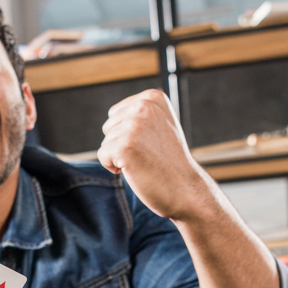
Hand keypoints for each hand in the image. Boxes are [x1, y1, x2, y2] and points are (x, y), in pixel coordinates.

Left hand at [98, 90, 217, 223]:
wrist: (185, 189)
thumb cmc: (170, 163)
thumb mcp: (160, 126)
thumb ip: (140, 115)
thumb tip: (112, 114)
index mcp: (152, 98)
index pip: (116, 114)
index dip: (128, 135)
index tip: (152, 143)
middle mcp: (144, 106)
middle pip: (108, 127)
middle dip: (122, 145)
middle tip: (149, 155)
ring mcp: (134, 126)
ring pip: (105, 143)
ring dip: (120, 158)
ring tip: (145, 162)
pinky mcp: (124, 146)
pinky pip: (102, 156)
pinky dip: (114, 168)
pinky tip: (136, 170)